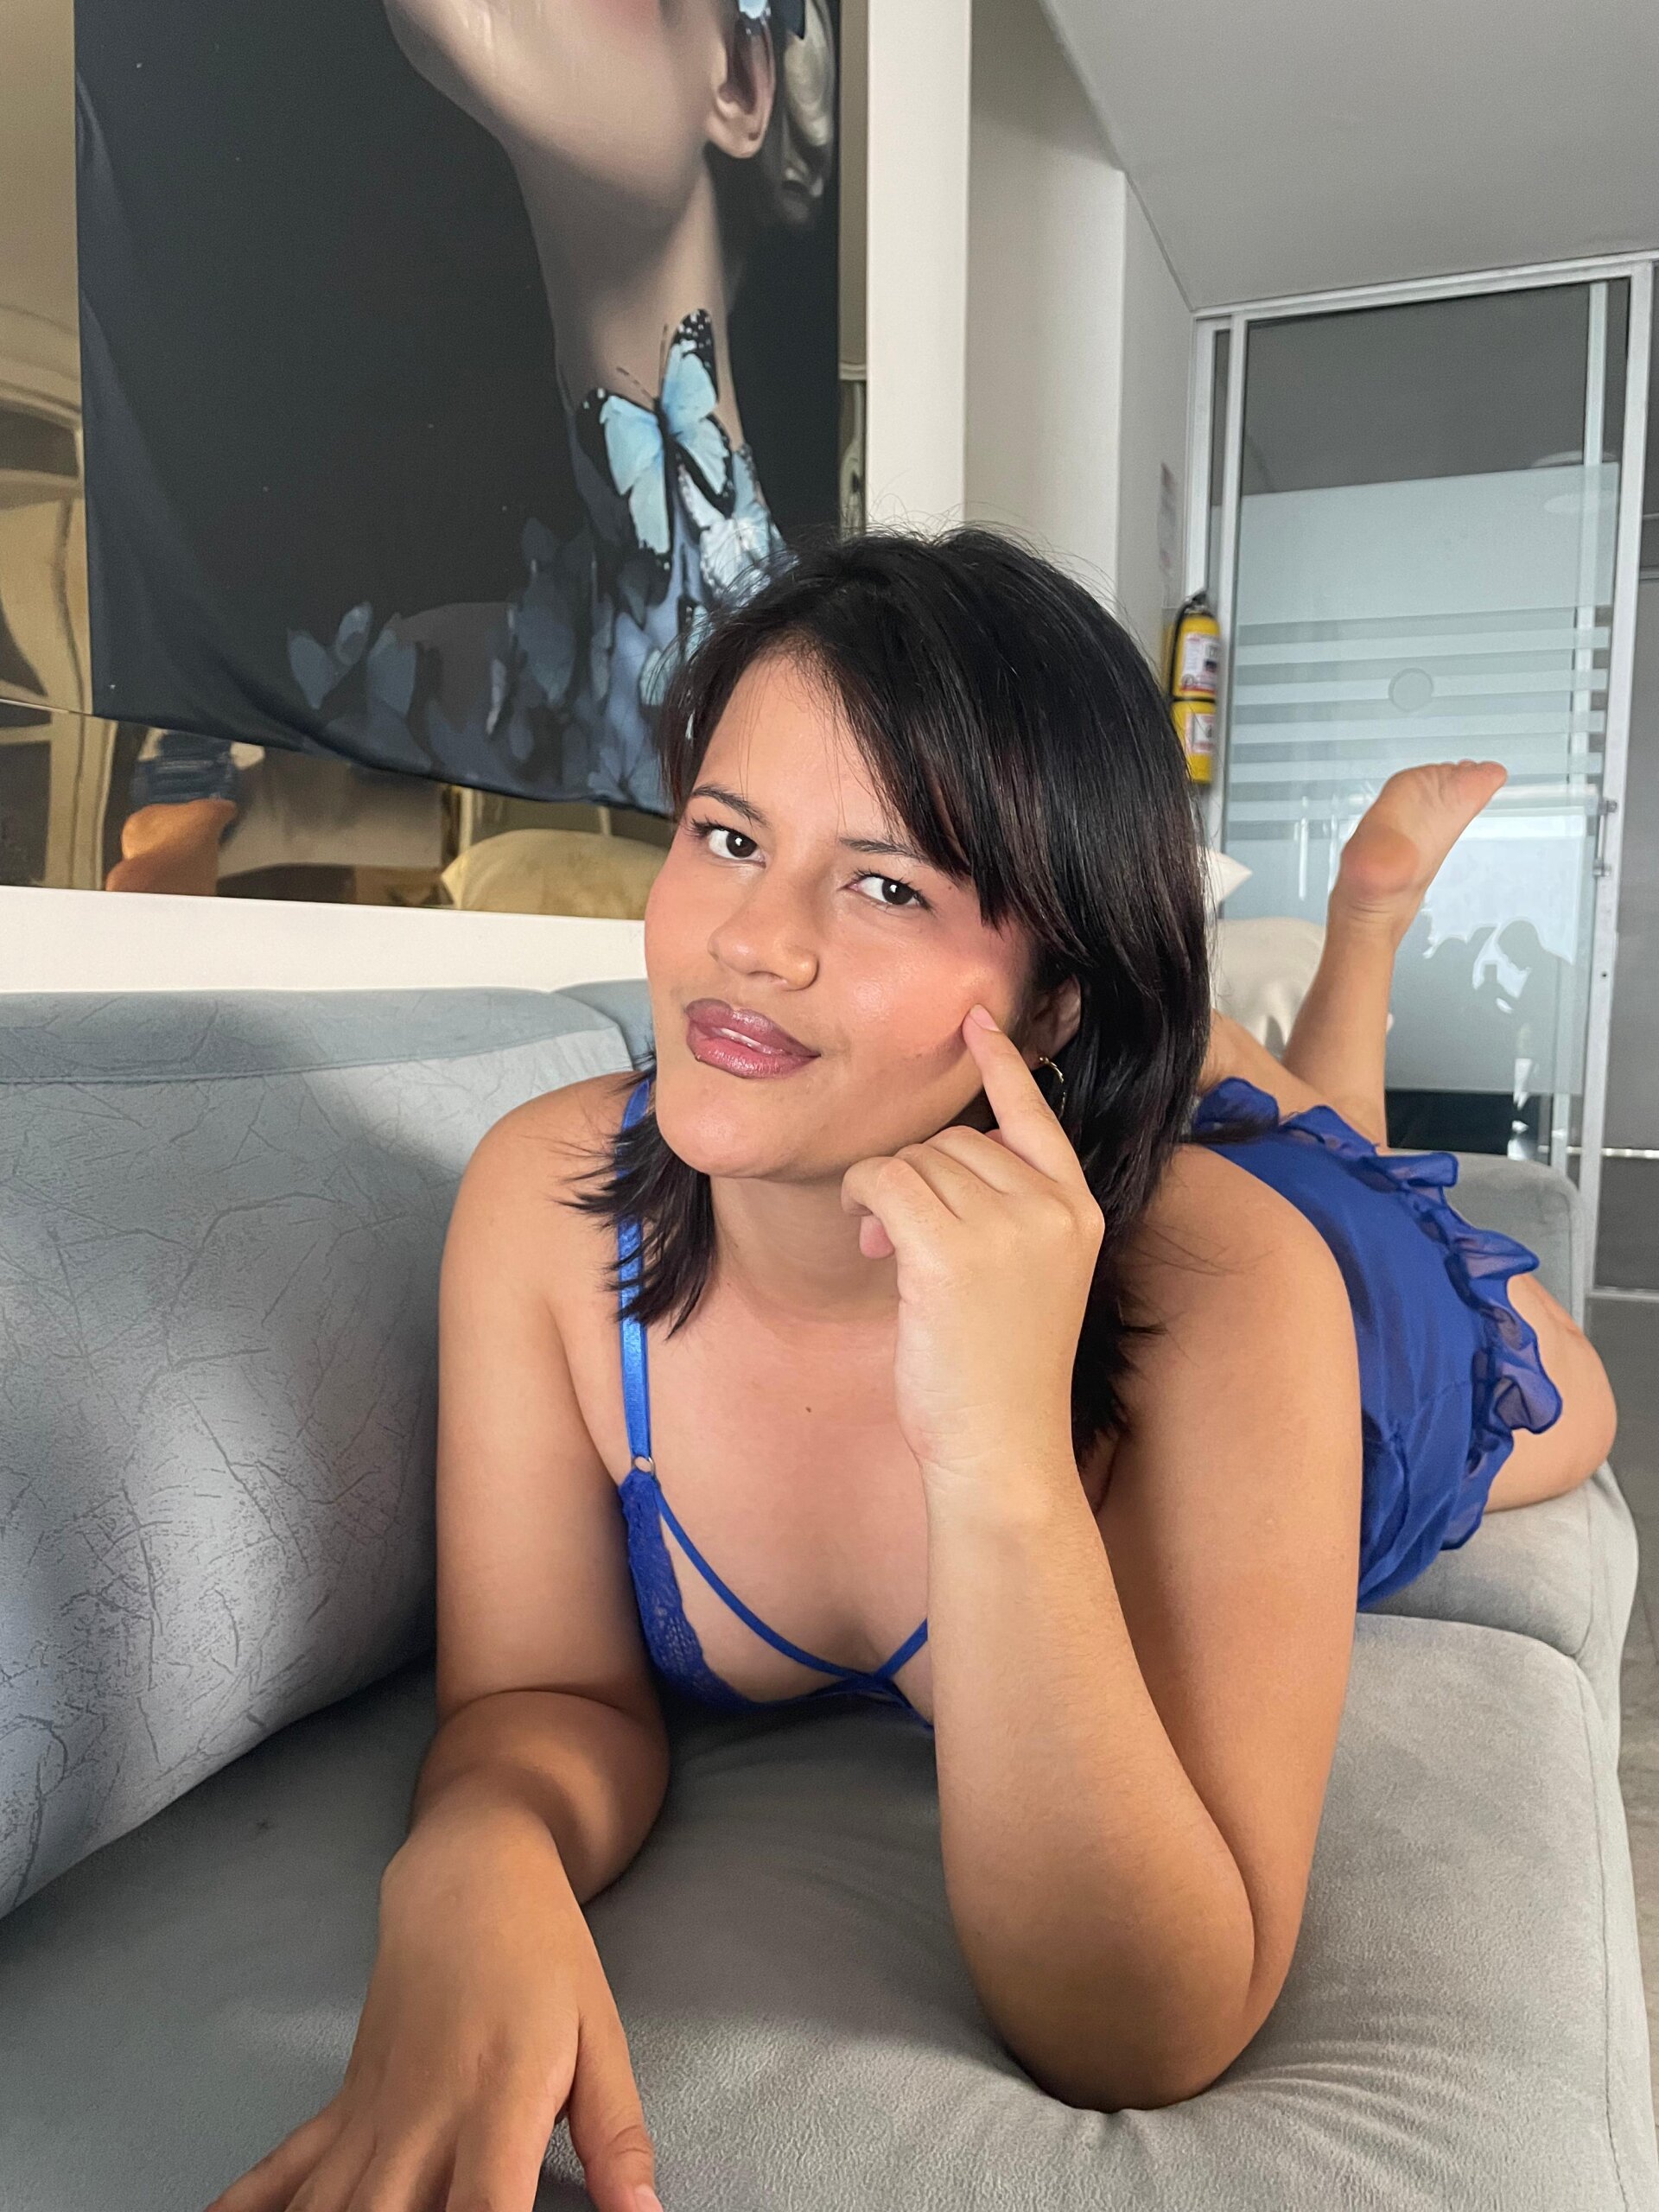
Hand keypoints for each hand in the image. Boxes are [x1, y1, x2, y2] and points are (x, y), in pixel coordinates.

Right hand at [204, 1806, 659, 2211]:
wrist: (470, 1874)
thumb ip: (618, 2135)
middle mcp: (425, 2115)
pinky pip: (281, 2171)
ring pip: (327, 2211)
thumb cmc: (545, 1956)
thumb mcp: (603, 2036)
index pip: (486, 2211)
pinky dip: (247, 2208)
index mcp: (500, 2100)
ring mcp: (372, 2113)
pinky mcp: (341, 2103)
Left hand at [839, 1004, 1101, 1492]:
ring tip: (887, 1253)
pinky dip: (862, 1196)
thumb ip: (1000, 1214)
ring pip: (916, 1159)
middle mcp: (1051, 1208)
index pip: (1037, 1116)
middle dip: (916, 1175)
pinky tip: (865, 1236)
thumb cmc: (1000, 1375)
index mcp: (1079, 1212)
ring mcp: (1006, 1226)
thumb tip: (929, 1165)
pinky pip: (886, 1179)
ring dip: (884, 1193)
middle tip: (895, 1235)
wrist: (1001, 1451)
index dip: (1003, 1065)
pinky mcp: (951, 1249)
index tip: (976, 1020)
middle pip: (956, 1138)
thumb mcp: (1027, 1280)